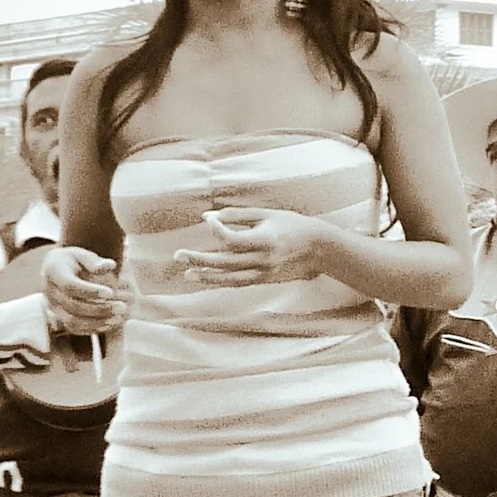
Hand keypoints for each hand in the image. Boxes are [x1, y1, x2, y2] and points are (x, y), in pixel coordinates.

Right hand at [43, 246, 130, 336]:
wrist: (57, 270)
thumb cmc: (74, 261)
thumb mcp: (82, 255)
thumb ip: (94, 261)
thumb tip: (110, 266)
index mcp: (53, 272)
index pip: (70, 285)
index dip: (91, 291)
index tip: (111, 293)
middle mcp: (49, 292)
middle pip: (72, 306)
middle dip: (99, 309)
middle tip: (122, 307)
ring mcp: (52, 307)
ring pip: (72, 322)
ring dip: (97, 322)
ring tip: (118, 317)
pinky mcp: (58, 318)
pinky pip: (74, 328)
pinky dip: (92, 328)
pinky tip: (110, 322)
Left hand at [173, 208, 336, 286]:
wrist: (318, 248)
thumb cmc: (291, 225)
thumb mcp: (266, 214)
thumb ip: (236, 216)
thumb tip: (207, 217)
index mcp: (265, 240)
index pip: (232, 240)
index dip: (217, 230)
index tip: (208, 220)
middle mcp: (263, 260)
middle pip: (225, 262)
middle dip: (200, 259)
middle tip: (178, 255)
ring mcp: (264, 273)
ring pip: (229, 278)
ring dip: (206, 276)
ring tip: (187, 273)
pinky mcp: (264, 279)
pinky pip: (238, 283)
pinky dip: (221, 281)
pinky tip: (206, 277)